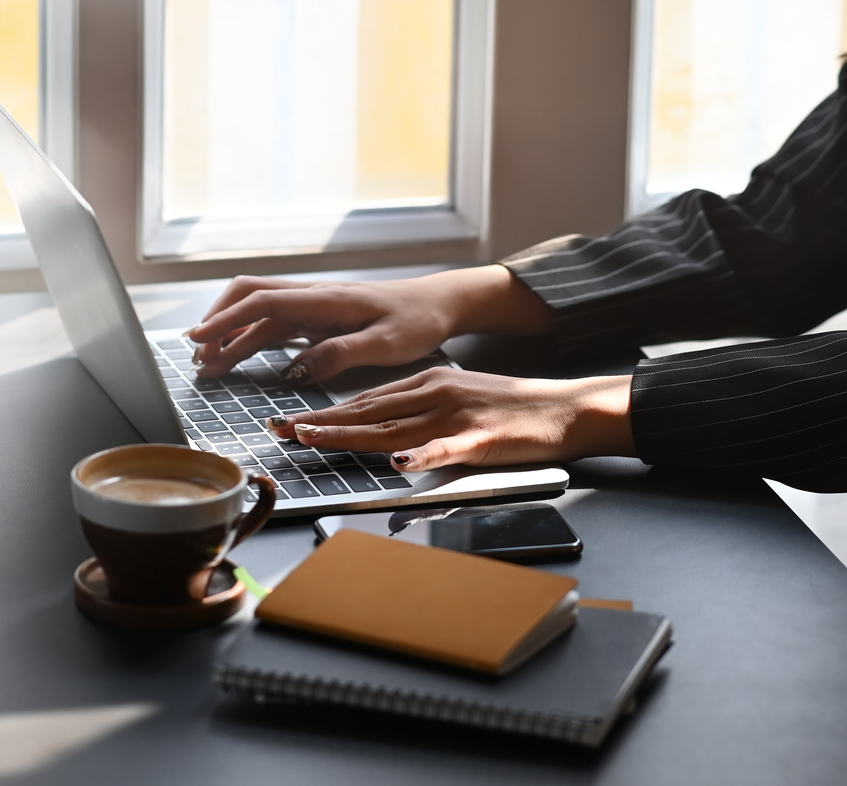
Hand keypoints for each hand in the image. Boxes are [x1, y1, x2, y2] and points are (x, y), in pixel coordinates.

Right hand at [186, 266, 552, 382]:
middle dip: (217, 322)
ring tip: (209, 364)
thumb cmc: (417, 322)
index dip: (226, 320)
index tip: (198, 340)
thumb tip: (294, 370)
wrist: (439, 304)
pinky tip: (239, 356)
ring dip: (231, 333)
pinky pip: (275, 322)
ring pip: (259, 311)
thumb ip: (339, 354)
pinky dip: (250, 336)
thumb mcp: (384, 344)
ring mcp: (314, 305)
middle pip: (249, 296)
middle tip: (197, 356)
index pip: (263, 302)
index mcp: (326, 299)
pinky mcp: (319, 316)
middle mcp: (313, 296)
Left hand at [266, 368, 633, 471]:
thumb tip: (380, 433)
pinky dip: (420, 455)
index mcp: (427, 384)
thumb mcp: (458, 399)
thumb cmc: (513, 411)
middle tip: (280, 431)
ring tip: (312, 440)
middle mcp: (435, 393)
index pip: (366, 401)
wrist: (566, 408)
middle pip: (369, 412)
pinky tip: (397, 462)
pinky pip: (446, 448)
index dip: (325, 413)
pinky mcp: (482, 438)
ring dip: (349, 435)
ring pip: (394, 428)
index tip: (288, 421)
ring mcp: (457, 414)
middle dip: (321, 423)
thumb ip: (420, 413)